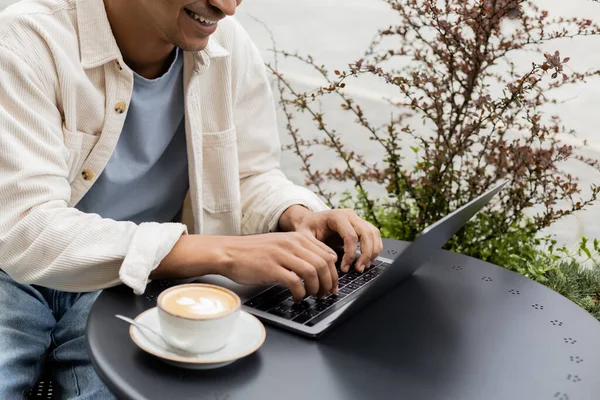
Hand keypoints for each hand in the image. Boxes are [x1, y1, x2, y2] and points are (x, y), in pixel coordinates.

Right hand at [222, 232, 338, 301]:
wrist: (228, 252)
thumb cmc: (253, 252)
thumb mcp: (280, 245)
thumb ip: (300, 251)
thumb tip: (320, 266)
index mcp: (297, 237)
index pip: (327, 254)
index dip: (334, 272)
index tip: (333, 284)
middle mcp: (292, 243)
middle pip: (323, 264)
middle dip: (329, 282)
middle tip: (326, 294)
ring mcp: (282, 255)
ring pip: (313, 272)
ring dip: (317, 289)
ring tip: (313, 297)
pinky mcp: (271, 268)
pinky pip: (296, 283)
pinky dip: (301, 294)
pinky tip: (297, 298)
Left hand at [293, 208, 383, 272]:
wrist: (311, 221)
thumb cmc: (307, 228)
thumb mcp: (304, 236)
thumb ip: (316, 246)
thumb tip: (334, 258)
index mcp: (336, 215)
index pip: (350, 235)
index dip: (350, 254)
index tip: (344, 268)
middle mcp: (350, 215)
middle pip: (366, 233)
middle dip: (366, 254)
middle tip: (359, 269)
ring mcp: (357, 219)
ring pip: (373, 233)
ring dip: (372, 251)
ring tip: (363, 266)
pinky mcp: (361, 225)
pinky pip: (374, 235)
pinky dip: (374, 248)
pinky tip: (367, 260)